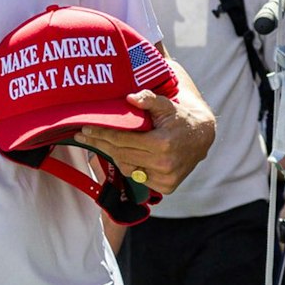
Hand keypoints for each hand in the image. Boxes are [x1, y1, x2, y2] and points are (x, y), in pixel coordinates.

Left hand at [77, 89, 214, 194]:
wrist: (202, 137)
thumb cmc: (180, 118)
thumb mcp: (166, 104)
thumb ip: (149, 99)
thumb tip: (130, 98)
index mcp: (162, 144)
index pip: (122, 140)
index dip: (101, 134)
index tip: (85, 129)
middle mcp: (163, 164)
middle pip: (121, 154)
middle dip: (99, 144)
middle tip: (82, 137)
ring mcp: (165, 178)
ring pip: (127, 168)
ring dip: (112, 155)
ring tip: (99, 143)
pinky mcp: (167, 186)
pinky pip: (138, 177)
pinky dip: (129, 166)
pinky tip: (122, 155)